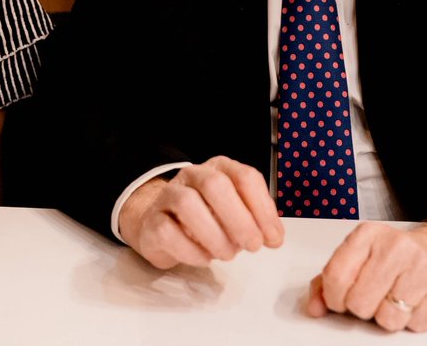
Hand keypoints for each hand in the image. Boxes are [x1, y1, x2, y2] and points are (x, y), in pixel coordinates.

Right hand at [119, 156, 283, 268]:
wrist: (162, 228)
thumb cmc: (207, 219)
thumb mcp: (235, 214)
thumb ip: (256, 221)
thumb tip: (274, 238)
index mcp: (219, 168)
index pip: (245, 177)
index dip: (263, 209)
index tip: (273, 238)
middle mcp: (193, 174)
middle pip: (215, 185)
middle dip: (239, 219)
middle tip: (252, 246)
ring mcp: (168, 194)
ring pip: (188, 204)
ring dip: (215, 236)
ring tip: (228, 254)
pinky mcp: (152, 220)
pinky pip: (168, 231)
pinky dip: (191, 250)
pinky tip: (204, 258)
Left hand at [307, 214, 426, 331]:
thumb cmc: (401, 254)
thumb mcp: (363, 254)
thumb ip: (332, 279)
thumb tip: (315, 307)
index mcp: (369, 235)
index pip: (336, 277)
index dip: (333, 298)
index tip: (339, 299)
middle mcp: (396, 248)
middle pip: (359, 304)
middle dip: (363, 308)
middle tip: (375, 296)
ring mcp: (423, 269)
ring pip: (387, 320)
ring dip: (389, 317)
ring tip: (397, 298)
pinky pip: (415, 326)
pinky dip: (413, 320)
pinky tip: (418, 300)